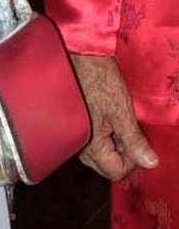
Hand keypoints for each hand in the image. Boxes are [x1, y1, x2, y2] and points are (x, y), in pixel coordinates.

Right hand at [71, 53, 157, 181]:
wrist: (78, 57)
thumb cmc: (98, 80)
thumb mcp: (122, 111)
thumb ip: (134, 141)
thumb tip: (150, 162)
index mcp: (91, 145)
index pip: (116, 171)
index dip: (134, 161)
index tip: (142, 144)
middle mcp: (81, 147)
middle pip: (108, 166)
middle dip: (125, 153)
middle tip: (133, 130)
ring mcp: (78, 138)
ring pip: (103, 154)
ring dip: (116, 143)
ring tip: (122, 120)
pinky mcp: (79, 127)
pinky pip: (96, 142)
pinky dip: (108, 135)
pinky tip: (112, 117)